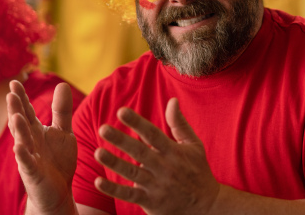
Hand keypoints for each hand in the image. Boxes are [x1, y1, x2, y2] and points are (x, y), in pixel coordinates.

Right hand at [6, 81, 76, 213]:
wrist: (59, 190)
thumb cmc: (58, 160)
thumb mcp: (63, 132)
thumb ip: (62, 110)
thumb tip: (61, 84)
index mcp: (36, 130)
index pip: (27, 111)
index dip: (21, 98)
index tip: (15, 81)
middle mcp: (30, 142)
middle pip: (22, 123)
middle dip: (16, 109)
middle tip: (11, 93)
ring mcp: (30, 157)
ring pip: (22, 141)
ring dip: (18, 129)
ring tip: (15, 116)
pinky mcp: (33, 173)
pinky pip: (27, 164)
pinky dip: (23, 156)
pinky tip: (19, 147)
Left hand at [94, 98, 219, 214]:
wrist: (206, 206)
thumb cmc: (198, 171)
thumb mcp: (194, 145)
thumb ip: (179, 123)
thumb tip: (172, 100)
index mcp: (174, 152)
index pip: (153, 134)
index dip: (137, 122)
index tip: (121, 112)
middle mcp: (165, 167)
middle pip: (140, 152)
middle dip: (121, 140)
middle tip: (103, 129)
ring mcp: (157, 186)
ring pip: (132, 173)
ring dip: (114, 163)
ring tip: (98, 152)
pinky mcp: (151, 202)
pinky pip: (130, 196)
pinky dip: (114, 190)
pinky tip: (99, 181)